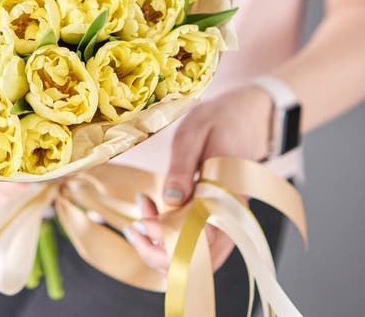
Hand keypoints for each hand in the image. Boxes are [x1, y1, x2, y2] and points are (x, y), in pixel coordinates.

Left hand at [124, 85, 272, 271]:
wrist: (246, 117)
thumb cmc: (219, 122)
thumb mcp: (194, 133)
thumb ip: (182, 167)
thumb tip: (170, 200)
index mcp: (228, 195)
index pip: (200, 238)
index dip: (167, 239)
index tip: (142, 221)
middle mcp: (231, 218)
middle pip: (198, 262)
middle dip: (158, 252)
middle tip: (134, 225)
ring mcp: (227, 224)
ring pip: (197, 261)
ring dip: (161, 250)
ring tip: (140, 218)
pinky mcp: (217, 223)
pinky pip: (197, 249)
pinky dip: (170, 243)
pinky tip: (151, 219)